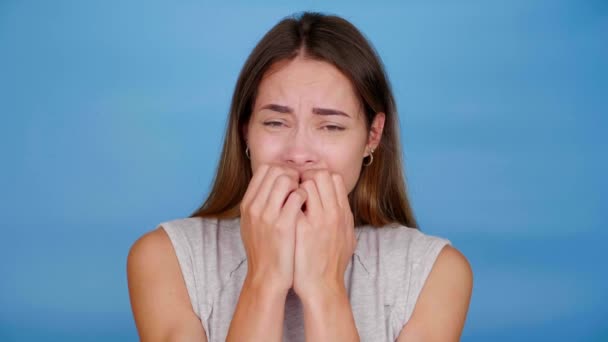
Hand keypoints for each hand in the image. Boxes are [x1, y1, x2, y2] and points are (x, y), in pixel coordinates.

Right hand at [239, 164, 306, 292]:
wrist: (267, 278)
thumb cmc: (265, 252)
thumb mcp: (253, 225)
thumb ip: (260, 204)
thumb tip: (272, 185)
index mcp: (247, 205)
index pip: (264, 170)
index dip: (282, 169)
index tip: (293, 180)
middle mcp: (254, 206)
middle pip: (275, 170)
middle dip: (293, 173)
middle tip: (303, 186)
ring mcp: (267, 215)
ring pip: (285, 179)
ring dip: (300, 183)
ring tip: (307, 195)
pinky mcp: (283, 225)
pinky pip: (297, 196)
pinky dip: (306, 196)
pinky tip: (310, 206)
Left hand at [292, 170, 356, 298]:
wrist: (322, 287)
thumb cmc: (331, 263)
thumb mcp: (347, 236)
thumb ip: (342, 217)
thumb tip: (337, 202)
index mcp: (343, 214)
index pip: (334, 178)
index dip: (319, 176)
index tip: (308, 183)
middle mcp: (334, 213)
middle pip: (322, 175)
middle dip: (306, 175)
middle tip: (294, 185)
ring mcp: (318, 220)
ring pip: (308, 183)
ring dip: (296, 185)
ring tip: (288, 195)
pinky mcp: (302, 228)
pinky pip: (295, 200)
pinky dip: (288, 198)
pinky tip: (281, 206)